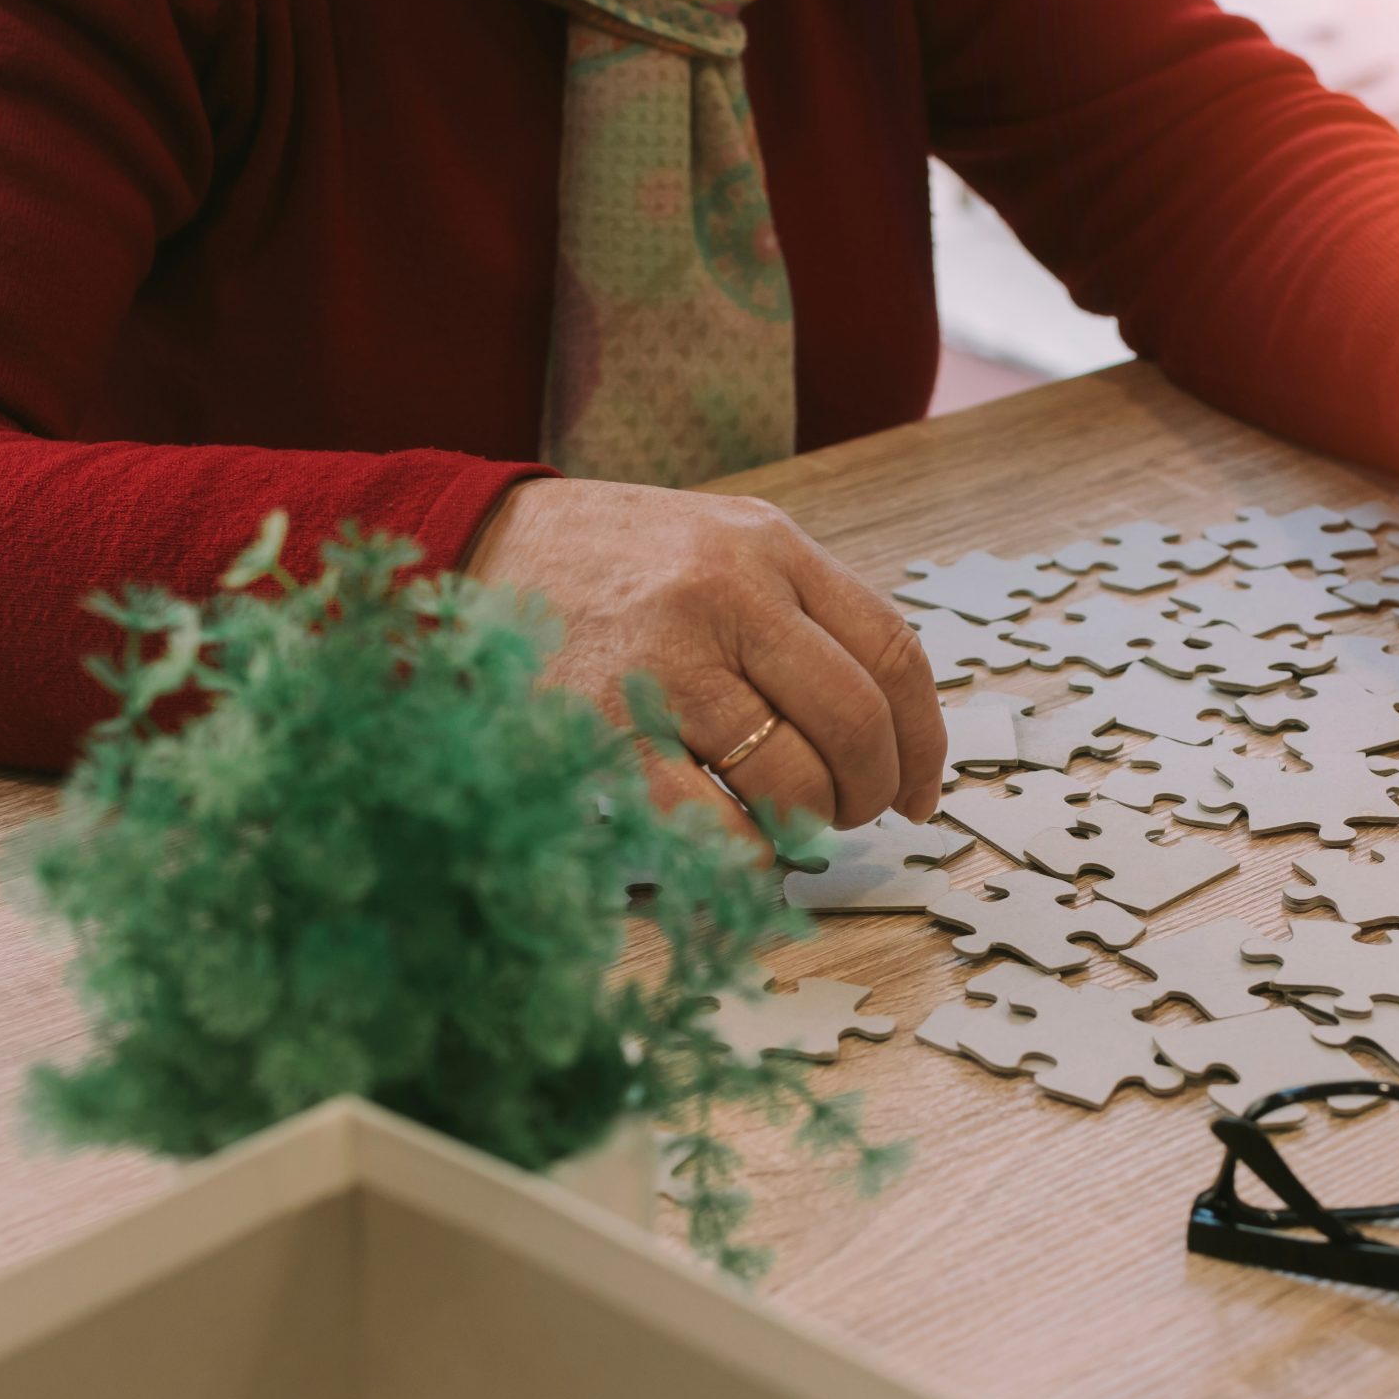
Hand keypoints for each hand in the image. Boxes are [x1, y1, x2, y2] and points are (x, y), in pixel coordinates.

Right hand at [466, 478, 944, 843]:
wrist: (474, 544)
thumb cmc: (611, 563)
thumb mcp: (720, 547)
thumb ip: (799, 617)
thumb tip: (882, 733)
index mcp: (770, 547)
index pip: (893, 654)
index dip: (924, 740)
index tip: (919, 789)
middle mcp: (728, 595)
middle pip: (855, 723)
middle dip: (872, 792)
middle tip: (853, 814)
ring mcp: (668, 661)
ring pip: (791, 778)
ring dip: (810, 825)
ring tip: (791, 824)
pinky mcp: (609, 727)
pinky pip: (710, 822)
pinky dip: (743, 854)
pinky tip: (740, 849)